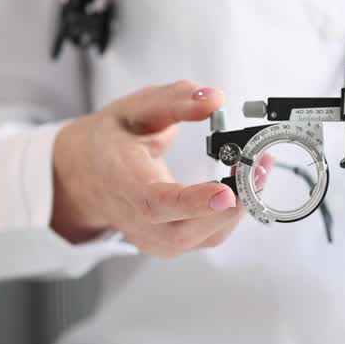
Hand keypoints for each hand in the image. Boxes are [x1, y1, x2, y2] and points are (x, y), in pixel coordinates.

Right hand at [51, 80, 243, 256]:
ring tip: (257, 170)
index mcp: (122, 182)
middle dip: (233, 203)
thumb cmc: (109, 143)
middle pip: (187, 230)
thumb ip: (174, 100)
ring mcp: (153, 239)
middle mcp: (136, 219)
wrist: (85, 176)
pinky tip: (243, 185)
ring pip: (205, 238)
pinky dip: (233, 213)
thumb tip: (213, 98)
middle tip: (258, 167)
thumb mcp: (134, 108)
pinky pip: (210, 237)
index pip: (156, 203)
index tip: (225, 192)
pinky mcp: (171, 244)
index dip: (193, 203)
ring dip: (240, 206)